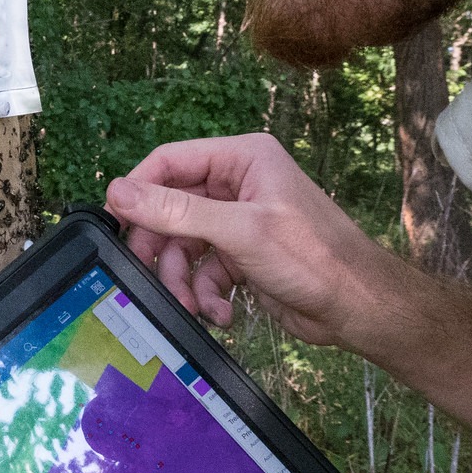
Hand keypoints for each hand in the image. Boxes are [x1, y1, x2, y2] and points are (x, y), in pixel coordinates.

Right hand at [104, 133, 411, 353]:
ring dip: (184, 280)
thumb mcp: (239, 231)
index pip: (169, 162)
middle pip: (171, 208)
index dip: (138, 191)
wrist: (358, 306)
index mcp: (242, 158)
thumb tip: (119, 192)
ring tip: (194, 305)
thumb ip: (177, 211)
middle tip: (143, 274)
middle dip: (161, 247)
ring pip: (184, 246)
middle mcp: (238, 184)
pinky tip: (223, 314)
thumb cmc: (312, 257)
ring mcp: (239, 222)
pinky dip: (207, 294)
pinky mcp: (242, 256)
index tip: (113, 224)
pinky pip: (204, 271)